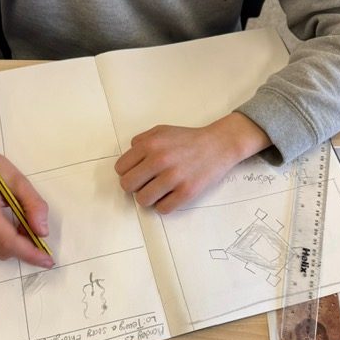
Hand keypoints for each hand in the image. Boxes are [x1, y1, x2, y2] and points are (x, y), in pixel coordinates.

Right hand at [0, 127, 53, 267]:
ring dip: (16, 246)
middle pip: (3, 250)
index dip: (30, 253)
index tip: (48, 260)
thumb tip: (42, 233)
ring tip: (23, 225)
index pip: (8, 241)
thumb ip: (34, 205)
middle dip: (26, 249)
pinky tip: (11, 227)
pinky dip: (6, 243)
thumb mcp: (20, 181)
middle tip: (39, 235)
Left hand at [115, 112, 271, 212]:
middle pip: (127, 186)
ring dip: (148, 197)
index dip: (127, 172)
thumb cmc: (188, 139)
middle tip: (145, 183)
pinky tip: (169, 196)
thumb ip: (141, 141)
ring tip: (157, 191)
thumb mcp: (161, 131)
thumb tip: (128, 159)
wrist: (218, 145)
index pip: (121, 169)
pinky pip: (162, 209)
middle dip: (134, 186)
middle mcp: (160, 160)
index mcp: (150, 144)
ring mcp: (173, 177)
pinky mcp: (186, 192)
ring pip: (142, 200)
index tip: (137, 173)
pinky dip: (163, 205)